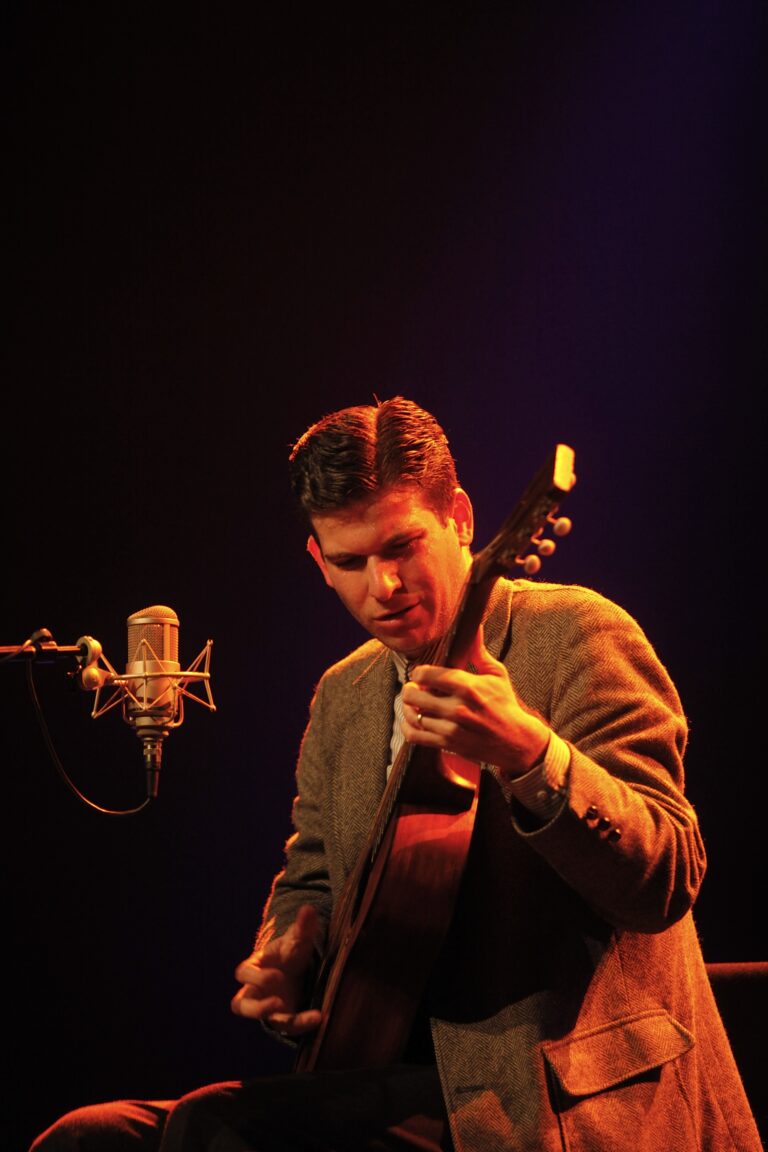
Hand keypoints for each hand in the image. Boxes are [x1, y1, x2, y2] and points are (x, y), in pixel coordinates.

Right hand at [230, 904, 322, 1037]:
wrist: (297, 969)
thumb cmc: (290, 952)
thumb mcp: (297, 939)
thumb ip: (303, 926)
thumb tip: (308, 908)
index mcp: (253, 967)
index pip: (243, 974)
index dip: (256, 977)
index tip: (277, 975)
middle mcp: (254, 990)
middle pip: (241, 1005)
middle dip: (257, 1007)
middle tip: (278, 1003)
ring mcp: (266, 1006)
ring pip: (261, 1021)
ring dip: (279, 1021)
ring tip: (300, 1018)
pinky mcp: (281, 1018)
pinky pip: (286, 1026)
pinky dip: (301, 1023)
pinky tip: (319, 1016)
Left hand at [401, 628, 549, 779]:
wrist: (515, 740)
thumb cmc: (505, 704)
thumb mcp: (496, 674)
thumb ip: (478, 652)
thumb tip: (473, 627)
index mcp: (468, 687)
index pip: (427, 675)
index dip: (419, 673)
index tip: (422, 675)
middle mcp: (457, 708)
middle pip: (413, 695)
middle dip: (410, 689)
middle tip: (415, 689)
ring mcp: (452, 729)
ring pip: (413, 715)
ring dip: (409, 708)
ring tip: (414, 703)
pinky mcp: (448, 745)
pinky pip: (415, 736)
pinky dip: (407, 727)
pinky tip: (413, 720)